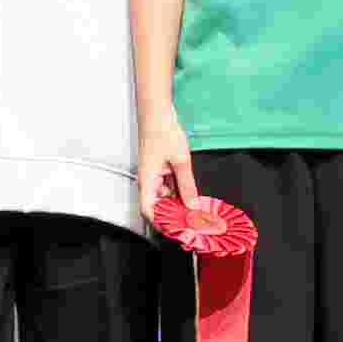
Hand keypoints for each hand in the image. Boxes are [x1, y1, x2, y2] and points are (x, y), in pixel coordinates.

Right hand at [136, 114, 194, 236]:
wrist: (157, 111)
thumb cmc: (163, 132)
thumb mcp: (181, 161)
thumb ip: (187, 185)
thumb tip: (192, 204)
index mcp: (147, 180)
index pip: (149, 211)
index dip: (160, 223)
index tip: (177, 230)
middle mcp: (147, 180)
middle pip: (157, 205)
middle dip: (173, 215)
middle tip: (192, 221)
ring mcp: (153, 173)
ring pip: (163, 196)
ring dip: (176, 203)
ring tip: (194, 209)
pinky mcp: (158, 167)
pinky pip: (166, 185)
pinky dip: (177, 191)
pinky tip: (190, 193)